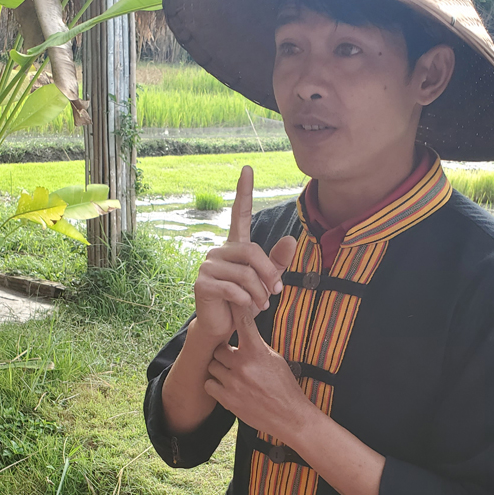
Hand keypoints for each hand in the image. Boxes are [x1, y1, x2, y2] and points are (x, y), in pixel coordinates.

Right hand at [193, 165, 296, 346]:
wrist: (222, 326)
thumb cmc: (243, 302)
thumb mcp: (265, 283)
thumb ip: (277, 263)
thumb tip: (290, 239)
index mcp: (234, 247)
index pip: (239, 214)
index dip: (243, 191)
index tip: (248, 168)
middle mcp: (219, 251)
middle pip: (251, 251)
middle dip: (268, 273)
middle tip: (276, 292)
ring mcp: (208, 266)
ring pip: (244, 272)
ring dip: (259, 292)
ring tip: (262, 305)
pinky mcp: (202, 283)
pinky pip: (233, 287)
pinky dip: (245, 300)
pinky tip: (245, 307)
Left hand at [205, 306, 308, 439]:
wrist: (288, 416)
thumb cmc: (284, 387)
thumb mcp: (275, 360)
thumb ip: (258, 346)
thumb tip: (245, 332)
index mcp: (257, 352)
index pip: (244, 323)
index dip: (235, 308)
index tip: (230, 297)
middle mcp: (243, 365)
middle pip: (219, 348)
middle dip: (224, 353)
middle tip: (233, 359)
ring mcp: (233, 382)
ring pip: (213, 366)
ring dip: (219, 369)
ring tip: (232, 375)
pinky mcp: (227, 399)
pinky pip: (209, 384)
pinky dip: (215, 384)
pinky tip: (227, 387)